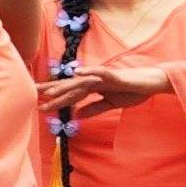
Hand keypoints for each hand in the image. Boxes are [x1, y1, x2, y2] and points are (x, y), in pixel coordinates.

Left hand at [37, 66, 172, 116]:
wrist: (151, 83)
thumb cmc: (132, 91)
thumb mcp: (111, 103)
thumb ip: (94, 108)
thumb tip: (77, 115)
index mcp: (92, 87)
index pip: (70, 93)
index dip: (55, 98)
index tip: (39, 103)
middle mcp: (93, 80)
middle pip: (70, 86)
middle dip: (52, 90)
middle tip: (33, 94)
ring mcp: (102, 76)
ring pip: (80, 81)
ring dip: (65, 85)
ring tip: (50, 91)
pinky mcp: (114, 75)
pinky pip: (99, 72)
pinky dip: (88, 71)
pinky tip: (77, 72)